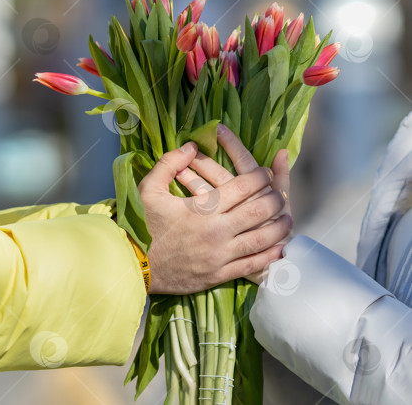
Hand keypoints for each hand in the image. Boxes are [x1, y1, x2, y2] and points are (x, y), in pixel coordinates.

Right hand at [138, 139, 291, 293]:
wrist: (132, 267)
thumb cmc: (142, 225)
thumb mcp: (148, 188)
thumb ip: (170, 162)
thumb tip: (192, 146)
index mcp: (202, 208)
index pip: (242, 187)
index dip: (260, 177)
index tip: (266, 171)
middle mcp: (216, 231)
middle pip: (257, 212)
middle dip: (274, 200)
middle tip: (281, 193)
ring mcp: (219, 255)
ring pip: (260, 240)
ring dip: (278, 228)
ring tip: (287, 218)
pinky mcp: (219, 275)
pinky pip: (251, 265)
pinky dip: (269, 256)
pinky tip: (278, 248)